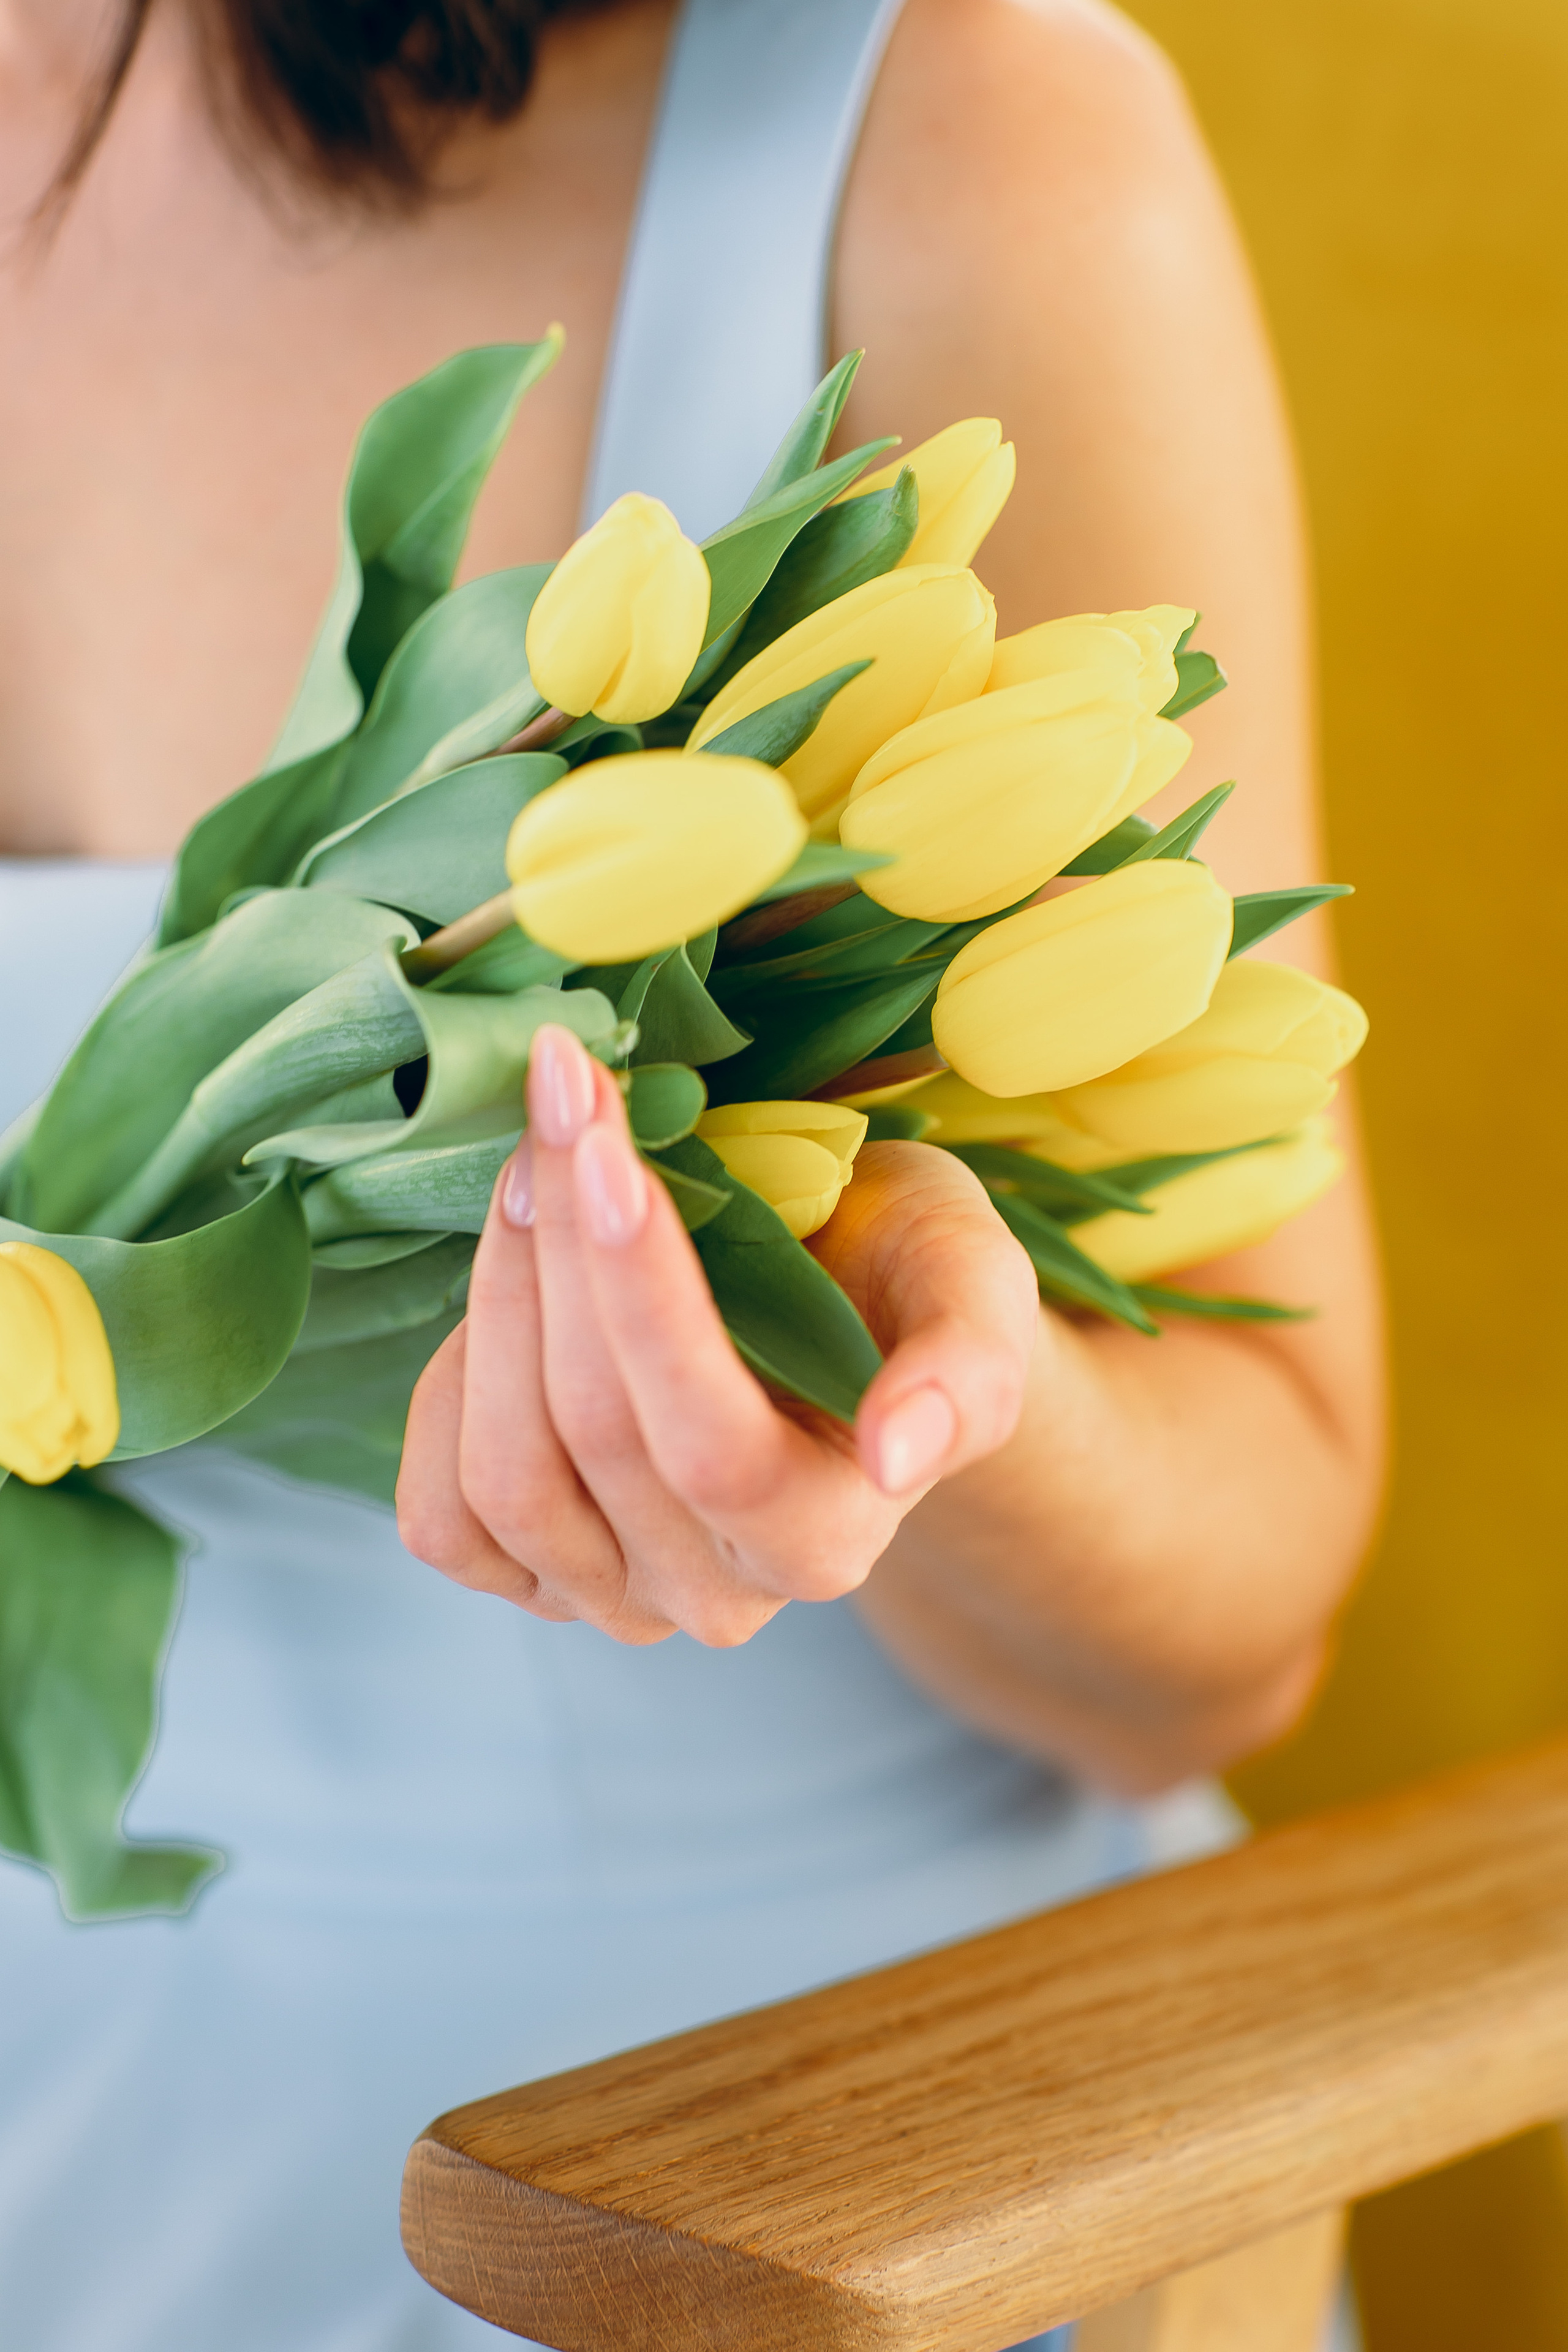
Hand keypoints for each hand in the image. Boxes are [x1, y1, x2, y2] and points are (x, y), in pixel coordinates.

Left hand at [397, 1026, 1038, 1646]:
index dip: (638, 1294)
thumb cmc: (903, 1284)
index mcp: (827, 1541)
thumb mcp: (974, 1286)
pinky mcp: (525, 1578)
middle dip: (561, 1244)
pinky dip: (446, 1389)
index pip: (707, 1444)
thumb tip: (897, 1453)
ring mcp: (610, 1600)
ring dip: (498, 1292)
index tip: (599, 1144)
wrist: (840, 1320)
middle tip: (560, 1095)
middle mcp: (715, 1601)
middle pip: (594, 1430)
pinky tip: (500, 1291)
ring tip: (531, 1167)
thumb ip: (968, 1370)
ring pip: (505, 1474)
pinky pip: (442, 1514)